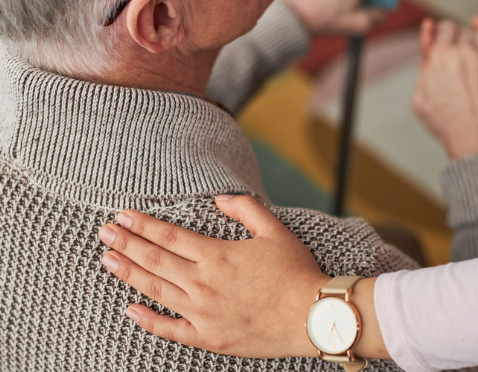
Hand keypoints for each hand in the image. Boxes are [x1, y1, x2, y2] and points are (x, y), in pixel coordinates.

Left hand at [98, 195, 329, 357]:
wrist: (313, 316)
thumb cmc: (296, 272)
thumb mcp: (275, 230)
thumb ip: (246, 209)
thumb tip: (218, 199)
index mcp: (218, 256)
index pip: (170, 236)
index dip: (144, 225)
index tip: (123, 215)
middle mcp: (204, 283)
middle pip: (156, 260)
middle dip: (127, 244)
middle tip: (104, 232)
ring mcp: (203, 313)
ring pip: (157, 290)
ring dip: (129, 274)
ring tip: (108, 260)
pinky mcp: (209, 337)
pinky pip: (170, 330)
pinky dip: (148, 320)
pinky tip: (130, 310)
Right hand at [413, 19, 477, 159]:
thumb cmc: (448, 125)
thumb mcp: (421, 99)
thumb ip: (424, 70)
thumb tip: (428, 51)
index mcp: (442, 55)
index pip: (444, 28)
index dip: (442, 33)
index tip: (443, 40)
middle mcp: (466, 51)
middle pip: (463, 30)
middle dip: (458, 38)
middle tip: (457, 53)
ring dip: (477, 43)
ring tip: (473, 59)